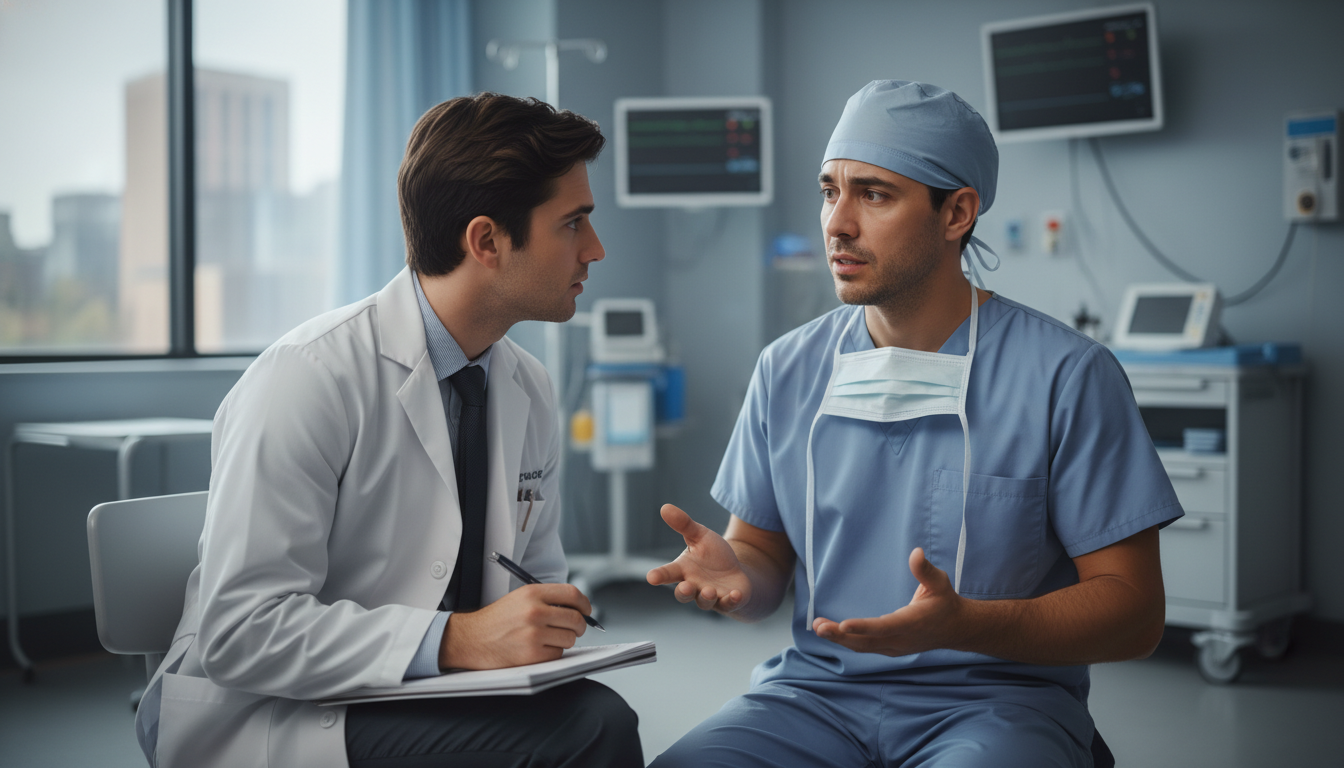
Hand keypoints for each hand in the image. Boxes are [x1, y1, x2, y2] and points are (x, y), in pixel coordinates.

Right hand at [439, 583, 589, 669]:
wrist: (470, 639)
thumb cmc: (496, 620)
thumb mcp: (520, 598)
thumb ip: (547, 599)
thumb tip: (578, 609)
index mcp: (532, 593)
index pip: (573, 594)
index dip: (585, 604)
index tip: (586, 610)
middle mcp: (534, 611)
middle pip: (576, 618)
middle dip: (580, 626)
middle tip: (575, 629)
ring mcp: (534, 634)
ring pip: (569, 638)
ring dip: (564, 640)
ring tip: (549, 639)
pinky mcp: (532, 654)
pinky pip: (558, 654)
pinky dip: (553, 653)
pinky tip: (539, 649)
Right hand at [646, 504, 752, 613]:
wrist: (736, 573)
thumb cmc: (713, 555)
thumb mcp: (700, 536)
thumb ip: (683, 524)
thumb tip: (665, 507)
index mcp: (684, 570)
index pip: (668, 573)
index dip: (659, 576)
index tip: (651, 578)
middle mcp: (694, 586)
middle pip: (683, 594)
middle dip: (684, 592)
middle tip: (686, 586)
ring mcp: (710, 597)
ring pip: (704, 602)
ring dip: (706, 597)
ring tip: (709, 590)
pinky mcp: (728, 601)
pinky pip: (728, 604)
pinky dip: (731, 600)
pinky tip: (736, 594)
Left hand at [812, 547, 967, 655]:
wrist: (956, 629)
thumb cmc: (945, 602)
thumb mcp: (940, 582)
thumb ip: (925, 570)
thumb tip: (916, 552)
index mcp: (911, 623)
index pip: (884, 627)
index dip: (863, 627)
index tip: (842, 625)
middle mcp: (901, 639)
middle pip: (867, 641)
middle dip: (841, 636)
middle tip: (818, 626)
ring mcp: (895, 648)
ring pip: (863, 647)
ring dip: (839, 639)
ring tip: (818, 627)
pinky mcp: (890, 649)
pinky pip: (865, 648)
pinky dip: (847, 642)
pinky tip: (831, 633)